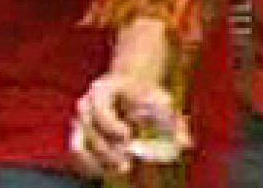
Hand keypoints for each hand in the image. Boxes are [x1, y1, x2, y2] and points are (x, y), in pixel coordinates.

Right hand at [71, 72, 189, 177]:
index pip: (101, 110)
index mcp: (103, 90)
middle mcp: (86, 105)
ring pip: (80, 145)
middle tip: (126, 165)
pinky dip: (90, 165)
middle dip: (107, 151)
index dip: (112, 126)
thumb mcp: (160, 101)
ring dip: (98, 162)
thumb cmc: (145, 95)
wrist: (128, 89)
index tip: (127, 137)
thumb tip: (184, 144)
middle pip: (90, 131)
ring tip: (119, 170)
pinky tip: (107, 172)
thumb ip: (172, 121)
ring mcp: (79, 121)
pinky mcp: (78, 135)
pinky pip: (78, 153)